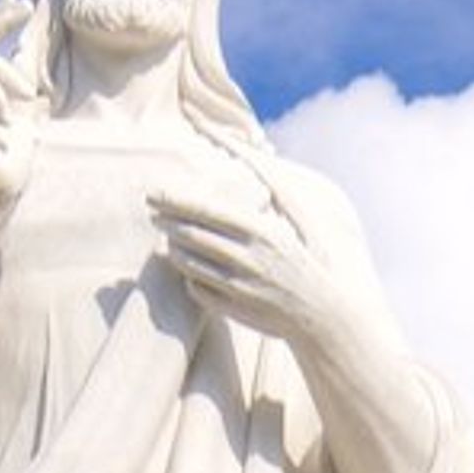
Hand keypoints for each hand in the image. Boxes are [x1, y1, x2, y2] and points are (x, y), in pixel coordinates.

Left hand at [149, 181, 370, 358]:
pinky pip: (197, 289)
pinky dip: (188, 278)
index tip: (154, 193)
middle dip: (166, 222)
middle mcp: (249, 257)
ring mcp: (239, 285)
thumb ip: (276, 190)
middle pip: (192, 234)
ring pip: (189, 263)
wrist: (321, 314)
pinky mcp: (234, 308)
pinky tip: (187, 269)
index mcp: (262, 232)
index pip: (208, 211)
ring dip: (173, 249)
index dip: (176, 201)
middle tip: (152, 214)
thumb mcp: (300, 222)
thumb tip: (255, 158)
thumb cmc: (308, 262)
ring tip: (168, 240)